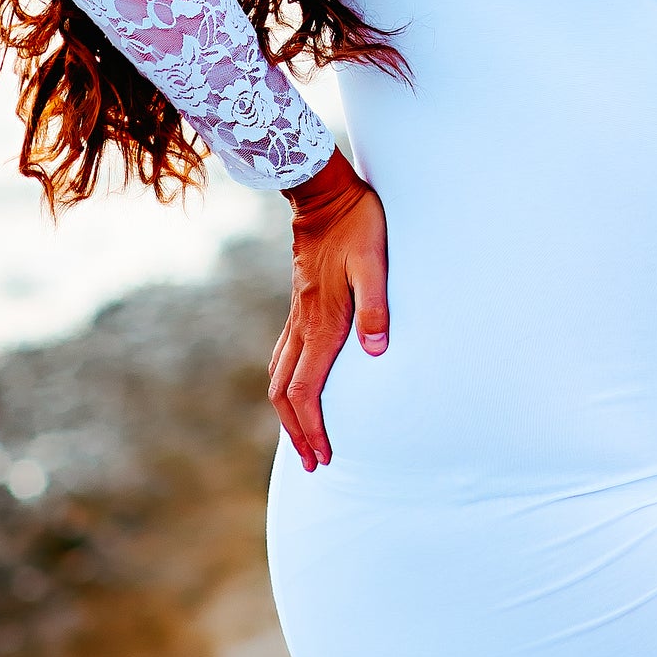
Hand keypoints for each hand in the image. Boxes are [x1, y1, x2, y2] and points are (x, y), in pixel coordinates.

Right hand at [269, 146, 388, 471]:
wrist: (323, 193)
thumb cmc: (357, 224)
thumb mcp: (374, 261)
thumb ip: (375, 305)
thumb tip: (377, 351)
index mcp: (322, 322)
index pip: (306, 390)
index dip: (312, 428)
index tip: (323, 456)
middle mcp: (304, 324)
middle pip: (284, 392)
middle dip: (296, 431)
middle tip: (312, 463)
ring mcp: (297, 314)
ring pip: (279, 375)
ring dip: (288, 411)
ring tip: (301, 437)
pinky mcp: (299, 303)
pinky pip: (283, 354)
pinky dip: (285, 382)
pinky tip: (296, 386)